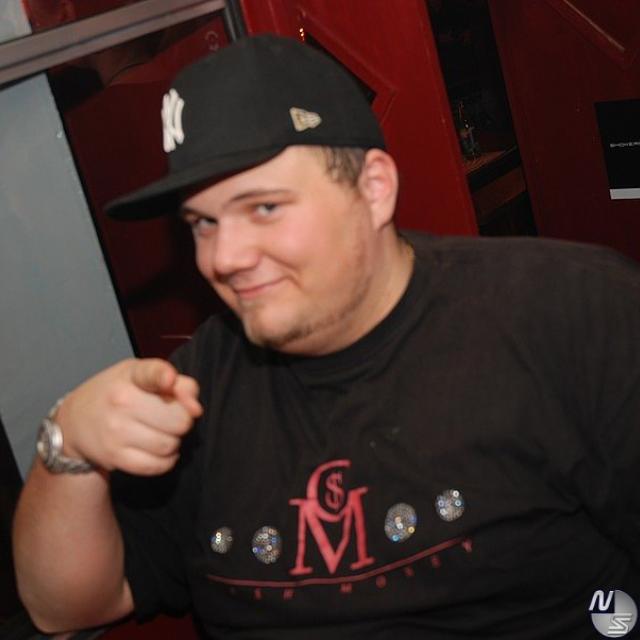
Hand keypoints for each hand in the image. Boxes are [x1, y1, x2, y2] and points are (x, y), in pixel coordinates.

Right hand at [53, 359, 202, 475]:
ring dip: (174, 442)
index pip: (151, 373)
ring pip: (170, 444)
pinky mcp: (114, 457)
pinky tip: (159, 450)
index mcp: (132, 375)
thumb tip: (196, 408)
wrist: (74, 421)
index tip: (169, 379)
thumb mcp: (143, 375)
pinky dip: (166, 460)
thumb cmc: (119, 392)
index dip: (164, 376)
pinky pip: (157, 465)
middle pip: (179, 420)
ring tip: (162, 433)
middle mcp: (122, 401)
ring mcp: (116, 430)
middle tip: (171, 418)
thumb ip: (179, 383)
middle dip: (182, 421)